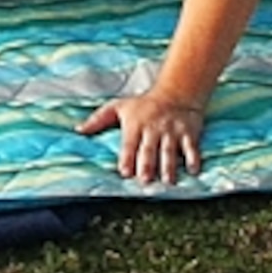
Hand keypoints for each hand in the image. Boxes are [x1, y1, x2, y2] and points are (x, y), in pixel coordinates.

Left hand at [76, 90, 207, 184]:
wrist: (176, 92)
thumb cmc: (143, 104)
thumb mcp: (119, 107)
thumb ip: (98, 120)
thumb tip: (78, 131)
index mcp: (135, 124)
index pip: (130, 143)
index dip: (127, 157)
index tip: (124, 171)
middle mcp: (153, 128)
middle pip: (149, 148)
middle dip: (147, 163)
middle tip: (144, 179)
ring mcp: (172, 131)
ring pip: (169, 150)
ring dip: (168, 166)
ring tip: (167, 181)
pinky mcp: (188, 133)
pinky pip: (191, 147)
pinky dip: (193, 159)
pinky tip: (193, 171)